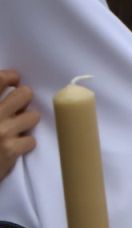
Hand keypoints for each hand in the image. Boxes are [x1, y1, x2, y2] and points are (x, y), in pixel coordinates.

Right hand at [0, 71, 39, 185]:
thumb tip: (5, 86)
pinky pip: (31, 140)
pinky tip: (14, 147)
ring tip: (15, 130)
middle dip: (23, 100)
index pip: (0, 79)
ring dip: (25, 123)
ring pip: (32, 116)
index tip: (14, 80)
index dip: (11, 77)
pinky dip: (24, 145)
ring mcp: (1, 132)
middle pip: (24, 94)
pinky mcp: (10, 150)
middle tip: (16, 108)